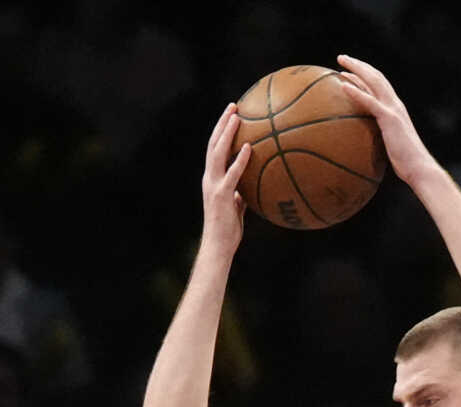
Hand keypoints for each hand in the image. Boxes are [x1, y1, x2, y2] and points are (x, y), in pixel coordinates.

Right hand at [199, 103, 251, 252]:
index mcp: (212, 179)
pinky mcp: (221, 195)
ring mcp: (213, 185)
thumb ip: (241, 195)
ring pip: (217, 152)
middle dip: (222, 124)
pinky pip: (233, 173)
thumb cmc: (228, 231)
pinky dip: (240, 159)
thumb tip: (251, 189)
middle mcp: (209, 178)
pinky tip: (250, 147)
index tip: (231, 116)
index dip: (221, 131)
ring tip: (237, 117)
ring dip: (227, 133)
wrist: (218, 246)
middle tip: (234, 106)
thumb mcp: (236, 208)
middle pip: (213, 144)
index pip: (214, 149)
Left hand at [333, 55, 438, 185]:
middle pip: (376, 77)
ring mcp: (393, 110)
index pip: (380, 85)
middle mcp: (395, 104)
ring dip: (357, 70)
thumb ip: (381, 137)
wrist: (419, 168)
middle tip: (342, 57)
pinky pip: (370, 102)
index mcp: (396, 109)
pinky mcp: (390, 119)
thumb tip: (366, 143)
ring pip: (373, 82)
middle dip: (359, 65)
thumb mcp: (391, 146)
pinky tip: (343, 86)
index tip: (349, 70)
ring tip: (340, 62)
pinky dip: (357, 92)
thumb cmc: (406, 163)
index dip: (365, 74)